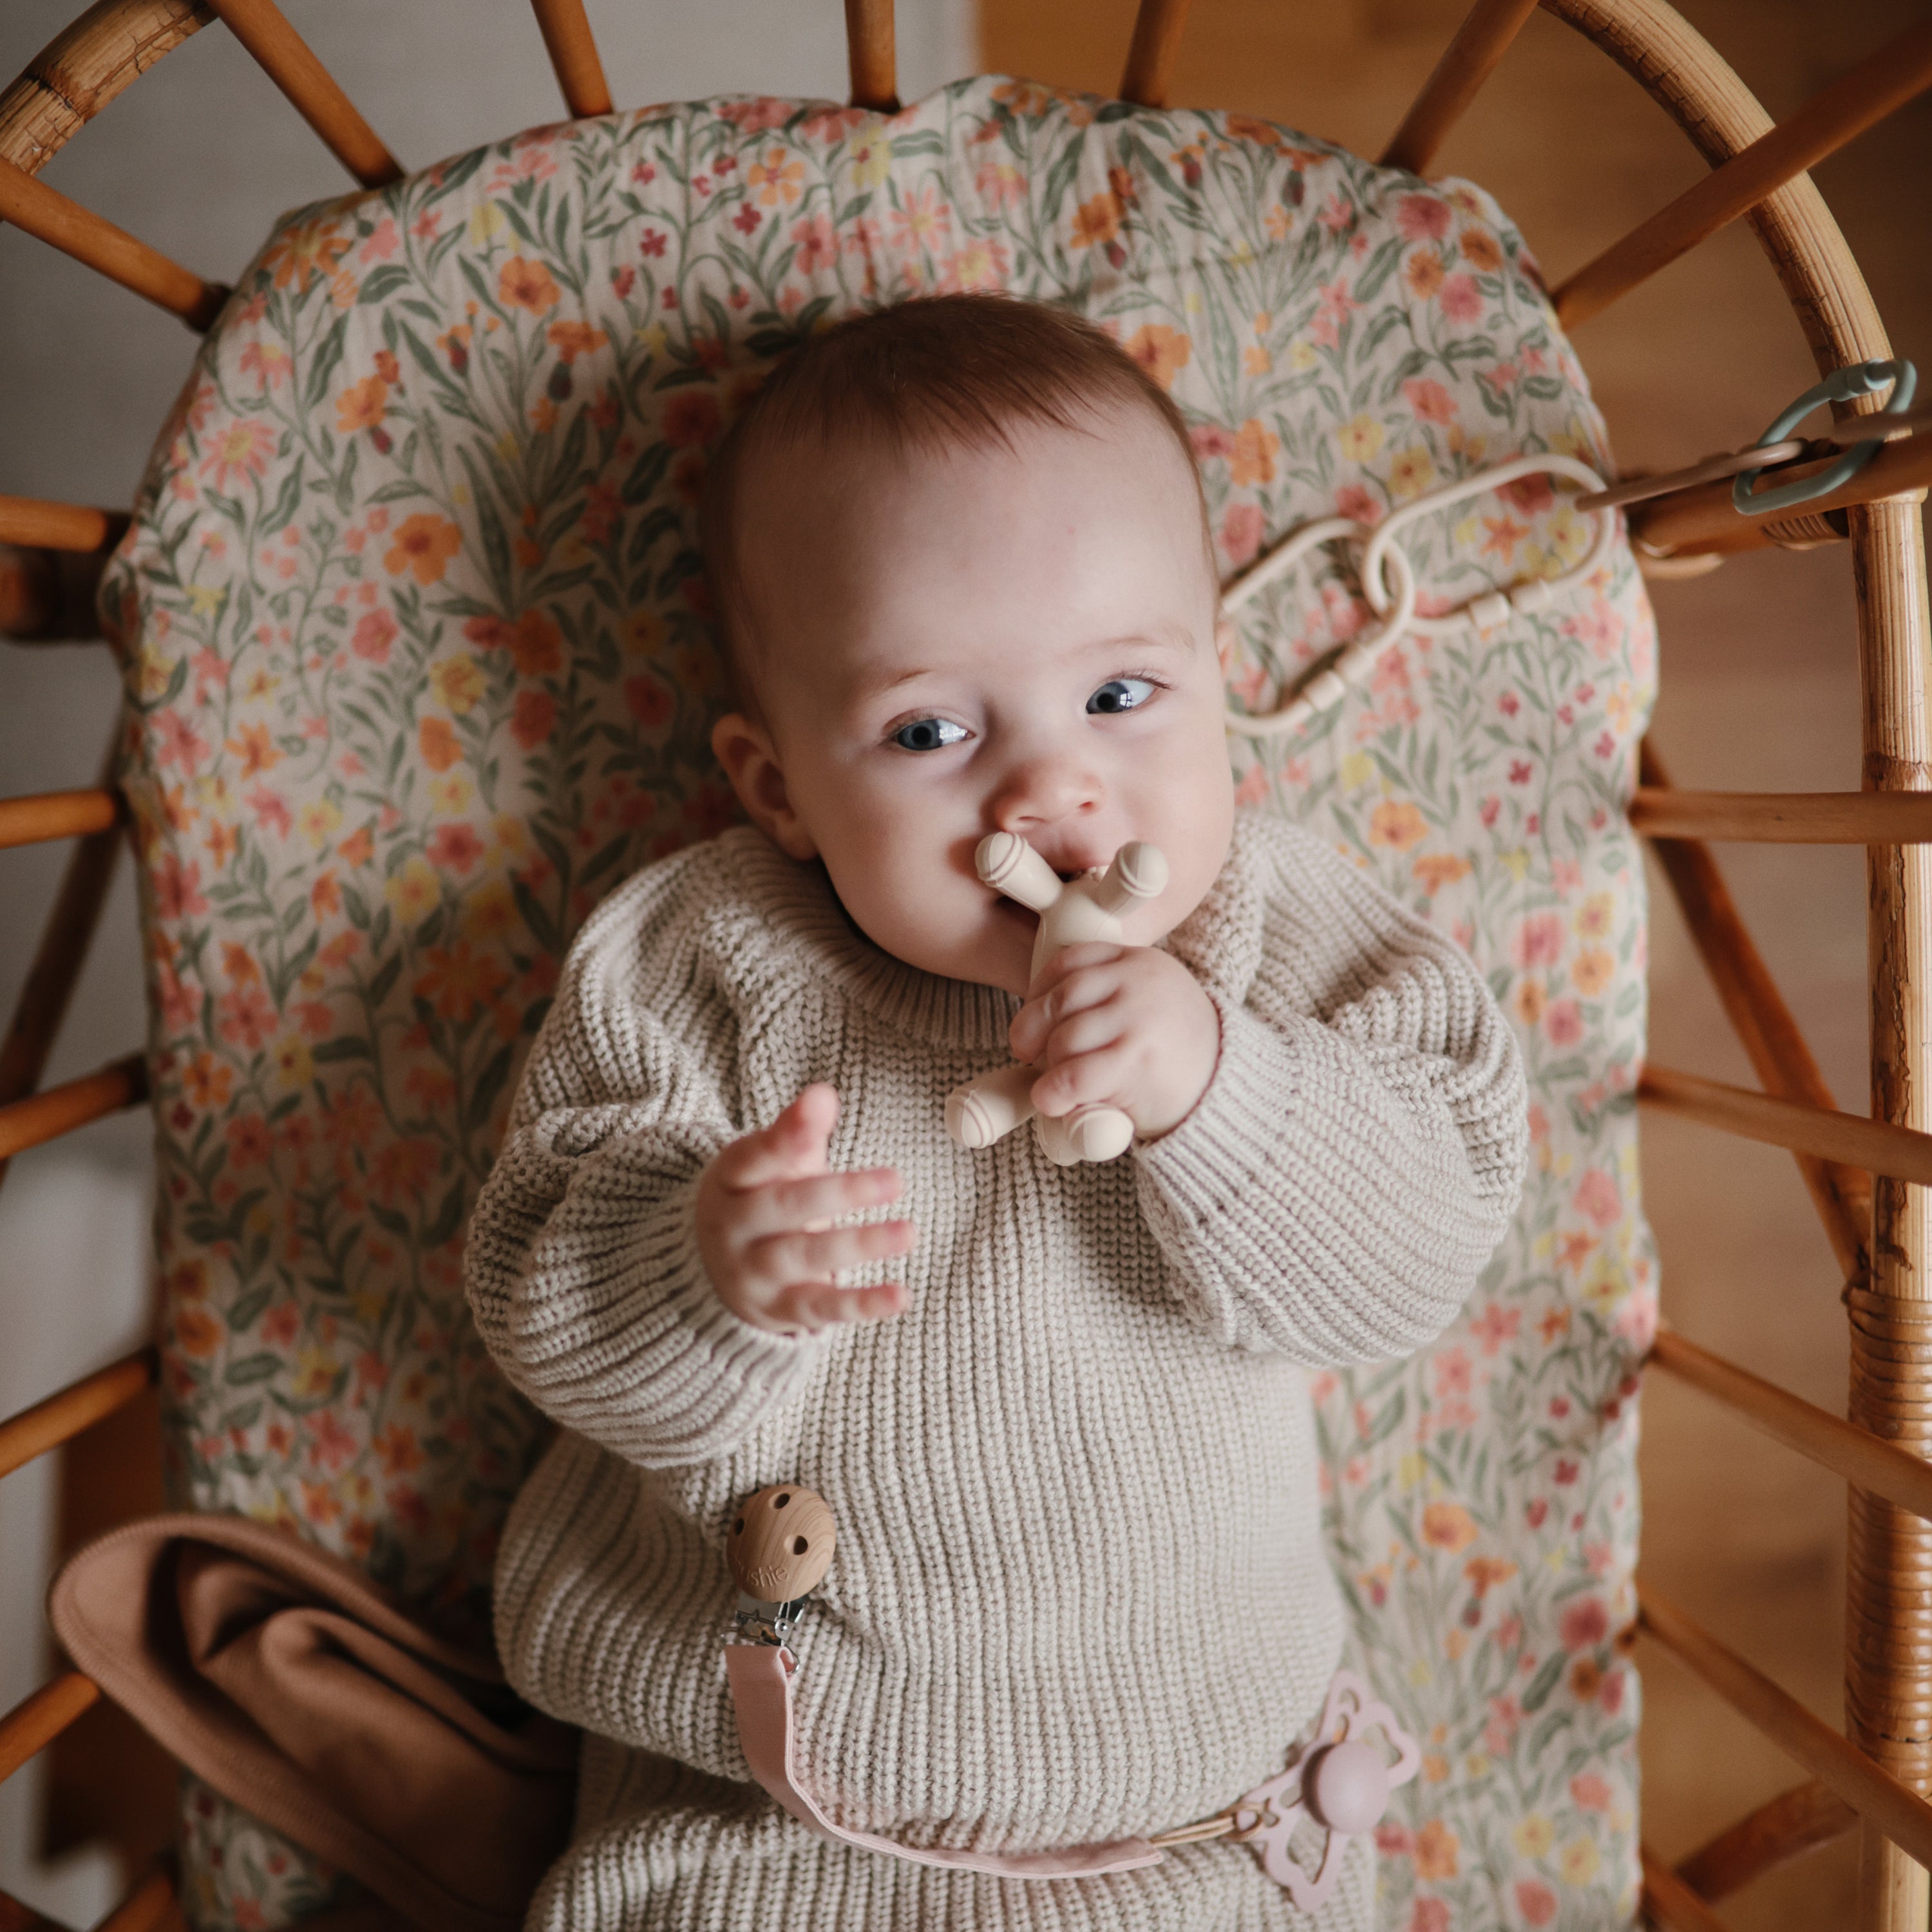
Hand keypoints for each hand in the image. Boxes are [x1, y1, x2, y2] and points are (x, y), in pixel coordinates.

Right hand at [695, 1085, 912, 1335]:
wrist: (708, 1273)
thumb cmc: (756, 1200)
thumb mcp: (767, 1164)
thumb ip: (798, 1131)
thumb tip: (823, 1093)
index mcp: (731, 1181)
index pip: (755, 1155)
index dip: (787, 1133)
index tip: (821, 1101)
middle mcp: (735, 1228)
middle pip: (786, 1207)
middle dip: (841, 1193)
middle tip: (896, 1180)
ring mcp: (755, 1274)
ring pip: (806, 1257)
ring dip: (860, 1245)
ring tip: (908, 1232)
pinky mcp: (780, 1310)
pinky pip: (822, 1308)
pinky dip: (863, 1304)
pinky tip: (901, 1295)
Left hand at [1007, 944, 1220, 1141]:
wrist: (1227, 1094)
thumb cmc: (1173, 1055)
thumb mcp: (1145, 1005)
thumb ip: (1102, 999)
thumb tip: (1031, 1024)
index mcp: (1139, 961)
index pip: (1068, 963)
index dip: (1038, 993)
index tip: (1036, 1020)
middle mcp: (1139, 981)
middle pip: (1059, 999)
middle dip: (1031, 1031)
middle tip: (1030, 1054)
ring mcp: (1139, 1018)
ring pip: (1062, 1039)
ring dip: (1052, 1068)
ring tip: (1066, 1083)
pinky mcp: (1137, 1060)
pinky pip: (1072, 1076)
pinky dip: (1053, 1093)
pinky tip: (1054, 1102)